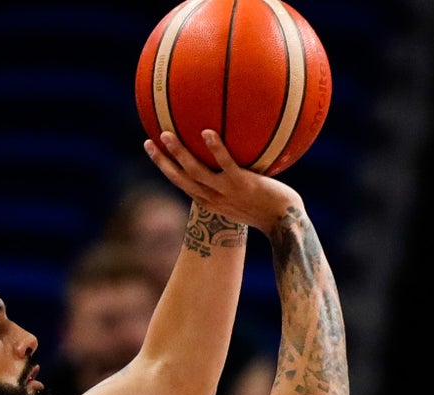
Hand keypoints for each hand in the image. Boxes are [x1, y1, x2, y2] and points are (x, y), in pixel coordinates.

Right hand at [143, 129, 301, 230]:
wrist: (285, 223)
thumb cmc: (269, 208)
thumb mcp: (244, 197)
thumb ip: (233, 181)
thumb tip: (232, 157)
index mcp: (210, 202)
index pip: (181, 183)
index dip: (165, 167)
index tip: (153, 151)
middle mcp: (214, 198)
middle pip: (179, 179)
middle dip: (161, 162)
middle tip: (148, 143)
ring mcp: (227, 191)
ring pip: (195, 171)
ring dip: (179, 153)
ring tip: (167, 134)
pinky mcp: (243, 183)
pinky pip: (225, 163)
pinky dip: (215, 149)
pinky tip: (208, 132)